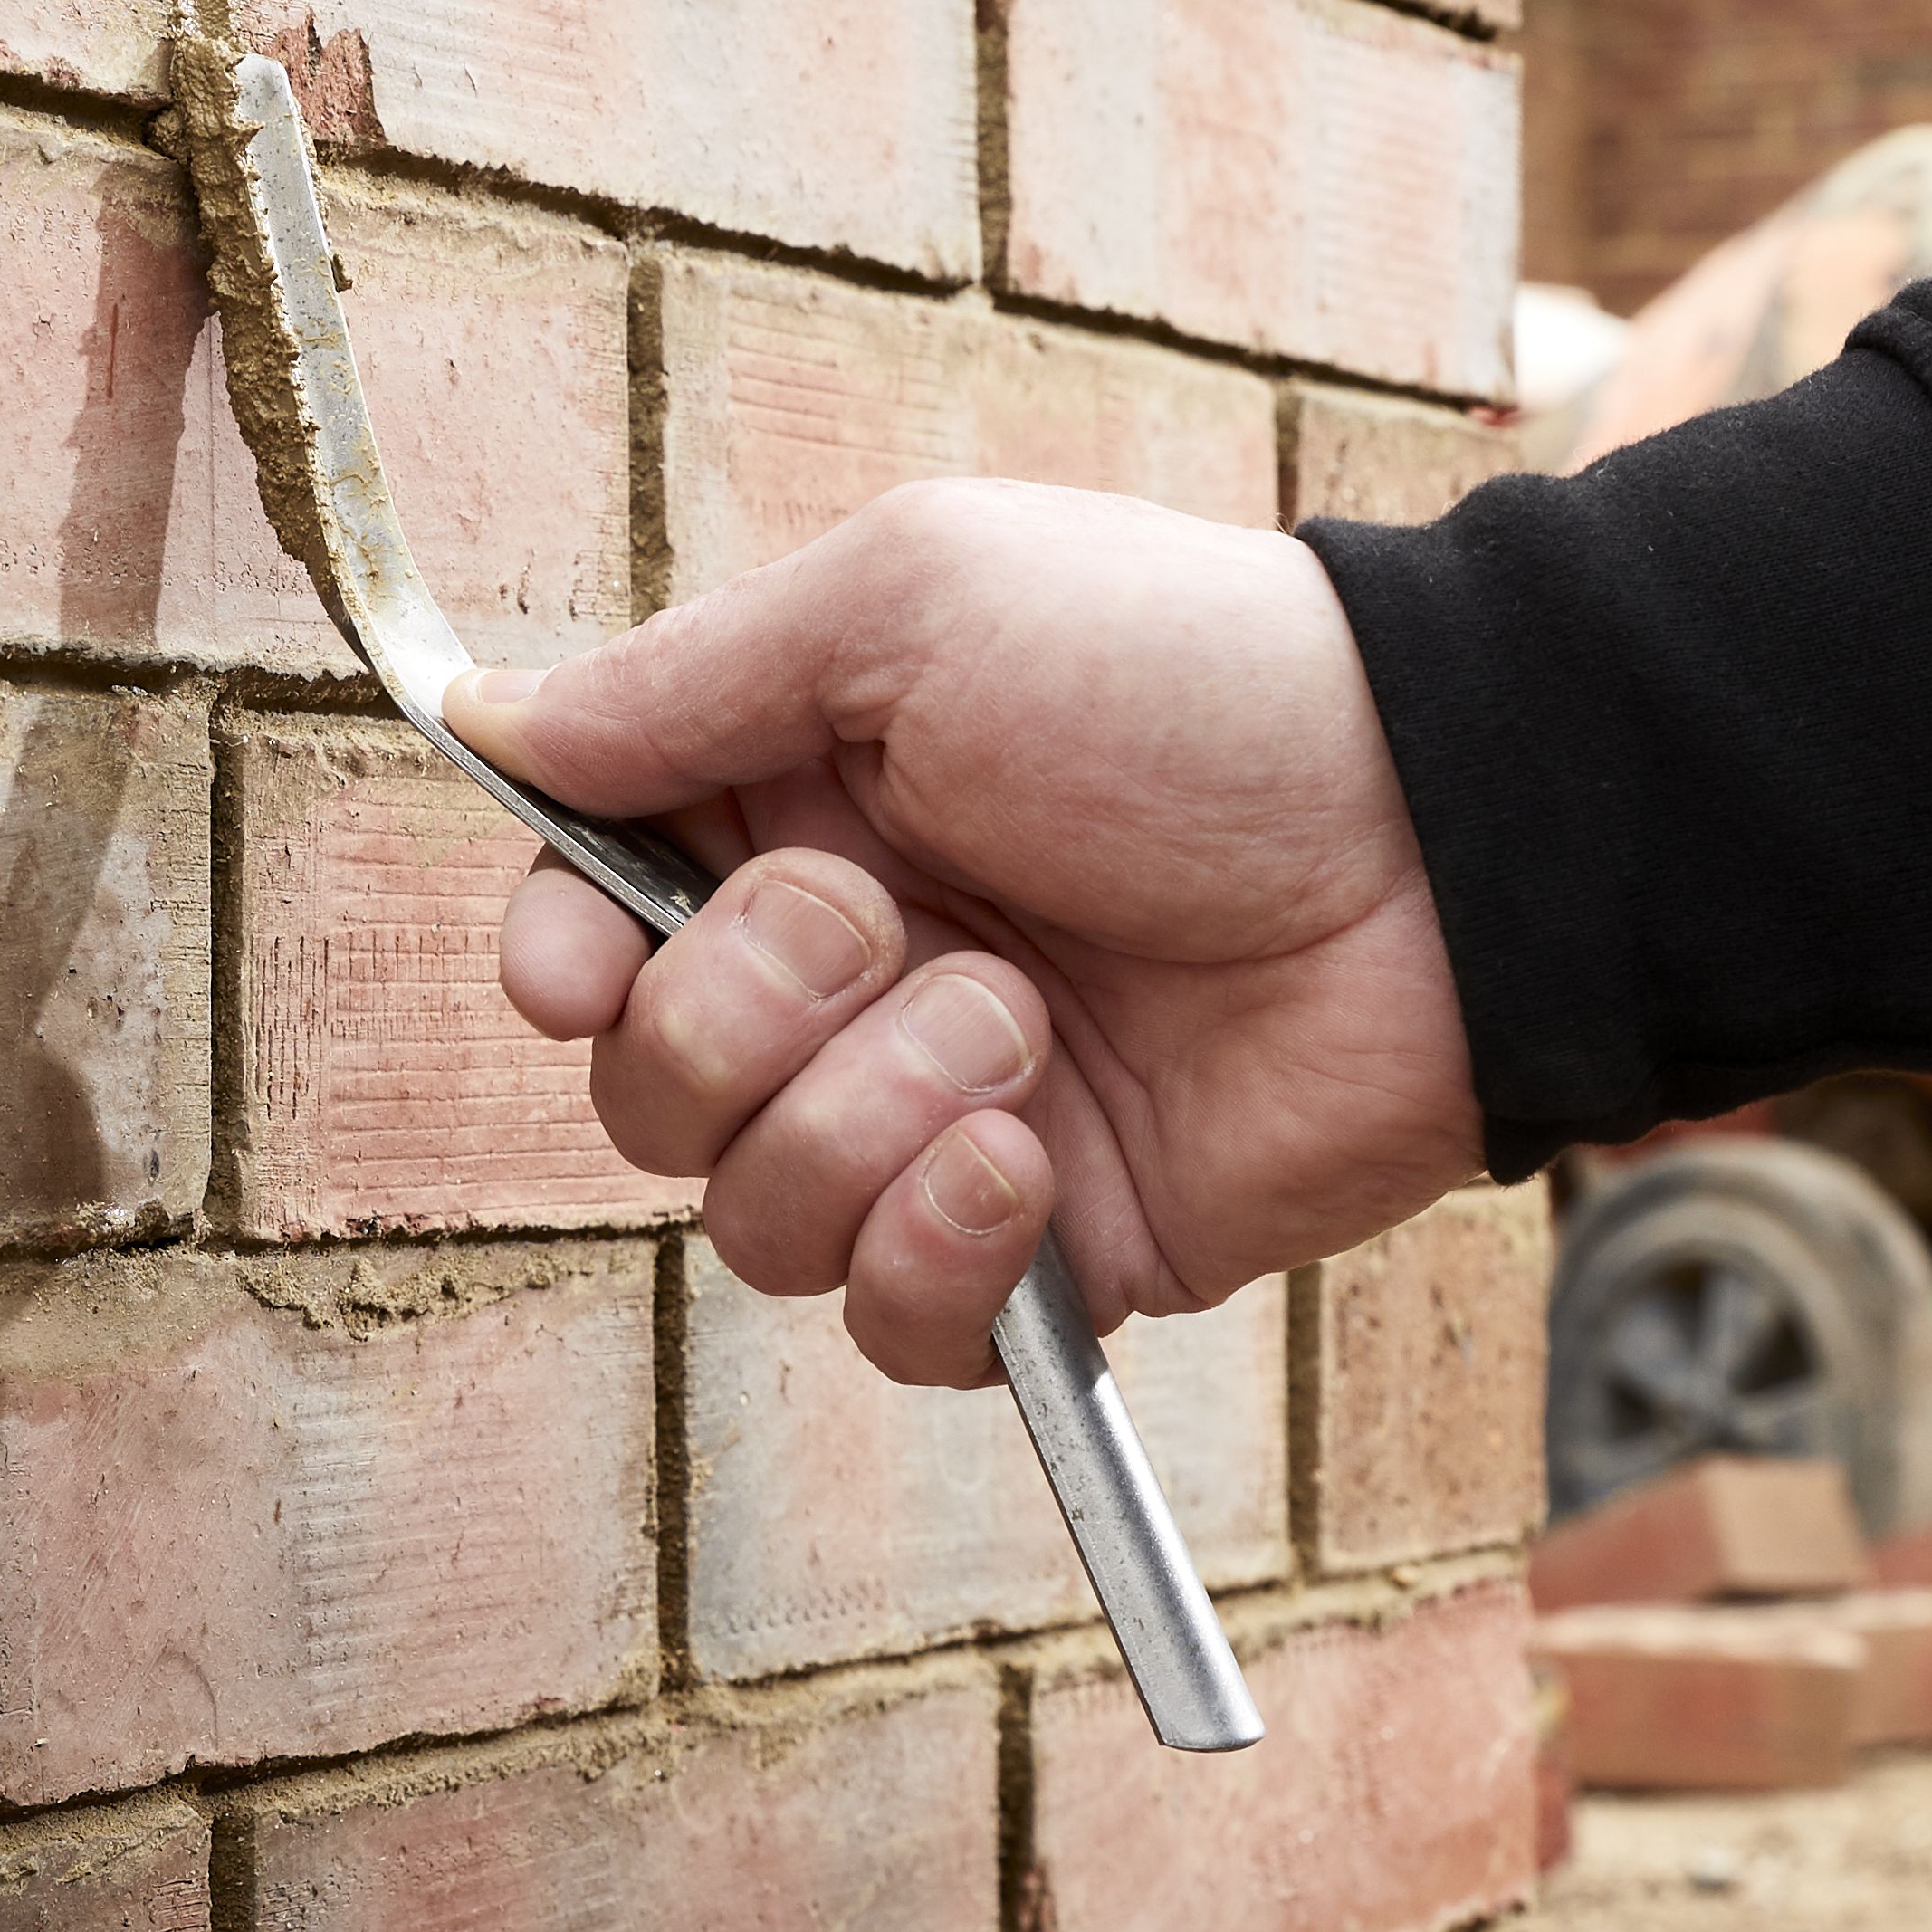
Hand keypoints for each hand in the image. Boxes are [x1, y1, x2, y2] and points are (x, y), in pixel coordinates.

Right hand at [448, 481, 1482, 1385]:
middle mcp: (851, 982)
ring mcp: (943, 1123)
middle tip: (889, 930)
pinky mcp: (1049, 1250)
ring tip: (1019, 1031)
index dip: (560, 968)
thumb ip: (686, 682)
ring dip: (859, 1125)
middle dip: (736, 1028)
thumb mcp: (911, 601)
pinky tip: (1027, 1166)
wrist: (1441, 838)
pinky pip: (892, 1330)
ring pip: (753, 1220)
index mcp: (798, 818)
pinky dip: (931, 1259)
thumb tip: (490, 720)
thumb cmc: (1183, 675)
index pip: (589, 933)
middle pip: (644, 1096)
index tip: (580, 968)